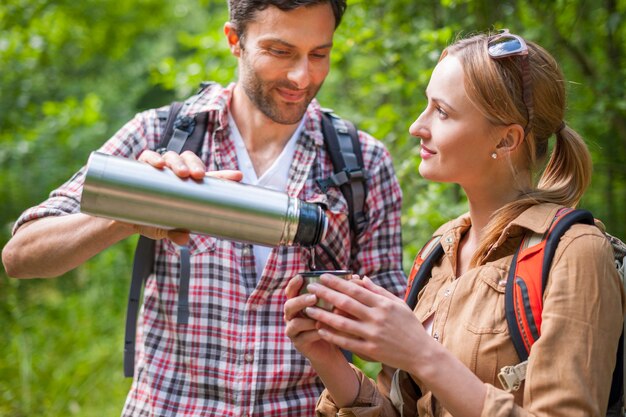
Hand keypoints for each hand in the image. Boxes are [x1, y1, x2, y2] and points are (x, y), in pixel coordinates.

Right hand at [126, 149, 243, 244]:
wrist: (125, 218)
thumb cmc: (152, 220)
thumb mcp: (164, 229)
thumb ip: (174, 233)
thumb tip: (183, 238)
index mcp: (188, 186)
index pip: (210, 178)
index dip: (224, 176)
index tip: (238, 176)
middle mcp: (176, 173)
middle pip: (190, 160)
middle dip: (196, 165)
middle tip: (199, 176)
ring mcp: (160, 168)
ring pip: (173, 156)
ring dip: (178, 162)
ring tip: (180, 173)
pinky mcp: (142, 166)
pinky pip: (148, 157)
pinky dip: (154, 158)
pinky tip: (158, 165)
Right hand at [284, 274, 343, 362]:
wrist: (334, 346)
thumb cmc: (335, 321)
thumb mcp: (337, 305)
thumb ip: (343, 291)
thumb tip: (356, 277)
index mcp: (299, 302)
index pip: (291, 291)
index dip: (294, 284)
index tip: (301, 277)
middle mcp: (293, 315)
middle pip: (289, 305)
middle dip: (301, 300)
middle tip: (314, 297)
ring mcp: (294, 330)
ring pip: (295, 322)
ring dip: (309, 319)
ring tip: (320, 318)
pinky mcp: (299, 343)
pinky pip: (303, 337)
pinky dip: (314, 333)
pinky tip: (323, 330)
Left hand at [304, 275, 429, 371]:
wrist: (421, 353)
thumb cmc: (409, 326)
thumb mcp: (397, 304)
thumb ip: (378, 291)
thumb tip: (361, 278)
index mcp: (383, 304)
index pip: (355, 289)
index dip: (337, 282)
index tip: (323, 277)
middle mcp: (377, 317)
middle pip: (345, 303)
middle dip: (325, 294)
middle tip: (310, 288)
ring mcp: (373, 334)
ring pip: (342, 323)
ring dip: (323, 315)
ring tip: (308, 309)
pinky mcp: (370, 350)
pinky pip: (346, 342)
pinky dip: (332, 335)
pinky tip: (320, 329)